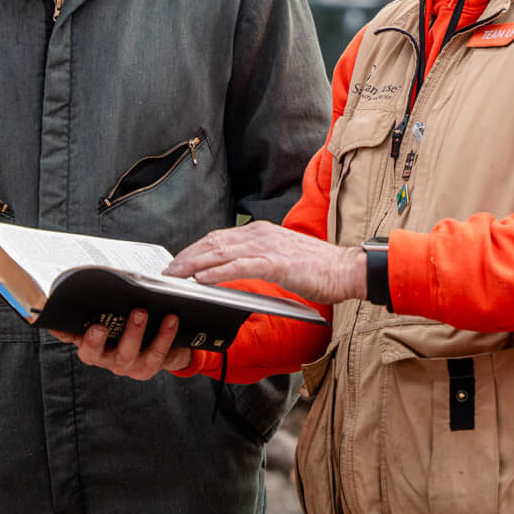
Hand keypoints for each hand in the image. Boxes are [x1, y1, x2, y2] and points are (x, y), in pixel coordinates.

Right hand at [51, 309, 191, 379]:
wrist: (164, 346)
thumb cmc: (134, 320)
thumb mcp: (120, 309)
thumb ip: (108, 299)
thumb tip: (102, 275)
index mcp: (91, 341)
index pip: (71, 336)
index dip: (62, 332)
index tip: (57, 323)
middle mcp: (104, 357)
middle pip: (92, 354)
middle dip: (94, 342)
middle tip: (99, 326)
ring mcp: (125, 365)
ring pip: (126, 354)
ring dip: (133, 333)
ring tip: (140, 312)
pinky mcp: (147, 368)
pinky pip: (155, 353)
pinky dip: (164, 335)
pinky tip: (170, 319)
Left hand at [165, 221, 365, 304]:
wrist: (347, 269)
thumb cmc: (317, 269)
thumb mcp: (281, 259)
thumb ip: (257, 260)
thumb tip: (232, 272)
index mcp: (260, 232)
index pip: (218, 238)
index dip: (194, 250)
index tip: (177, 262)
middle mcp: (260, 234)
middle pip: (213, 243)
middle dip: (187, 257)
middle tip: (167, 271)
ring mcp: (268, 247)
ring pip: (221, 253)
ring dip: (194, 265)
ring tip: (176, 275)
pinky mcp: (277, 263)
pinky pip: (240, 267)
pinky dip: (218, 273)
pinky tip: (203, 280)